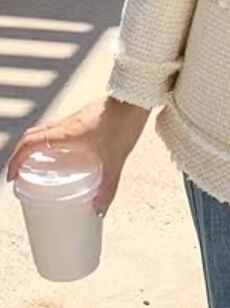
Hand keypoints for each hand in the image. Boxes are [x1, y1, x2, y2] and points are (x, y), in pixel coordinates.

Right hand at [5, 96, 150, 217]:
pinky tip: (66, 155)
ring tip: (39, 167)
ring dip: (37, 147)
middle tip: (21, 174)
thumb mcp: (116, 159)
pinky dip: (53, 142)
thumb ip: (108, 186)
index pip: (30, 143)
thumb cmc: (125, 122)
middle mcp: (67, 124)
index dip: (16, 160)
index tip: (11, 177)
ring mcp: (76, 119)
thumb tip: (98, 211)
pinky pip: (59, 129)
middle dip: (21, 154)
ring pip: (46, 131)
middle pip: (33, 136)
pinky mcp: (85, 117)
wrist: (138, 96)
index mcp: (67, 133)